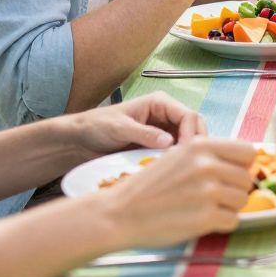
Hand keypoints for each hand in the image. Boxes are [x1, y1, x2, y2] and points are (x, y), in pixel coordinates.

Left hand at [70, 93, 207, 160]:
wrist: (80, 141)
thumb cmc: (97, 126)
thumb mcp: (120, 128)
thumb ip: (144, 134)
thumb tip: (169, 142)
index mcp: (160, 103)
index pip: (189, 116)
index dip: (192, 134)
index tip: (187, 153)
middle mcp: (166, 116)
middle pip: (195, 128)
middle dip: (195, 145)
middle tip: (189, 164)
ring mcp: (164, 132)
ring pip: (188, 143)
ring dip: (187, 155)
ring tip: (180, 170)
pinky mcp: (159, 148)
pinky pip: (176, 154)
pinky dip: (177, 162)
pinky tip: (172, 172)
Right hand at [103, 138, 255, 246]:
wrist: (120, 213)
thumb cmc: (150, 187)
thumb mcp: (178, 156)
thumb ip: (209, 155)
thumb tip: (243, 163)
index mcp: (201, 145)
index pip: (247, 152)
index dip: (241, 165)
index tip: (230, 174)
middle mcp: (207, 165)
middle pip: (246, 179)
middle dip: (234, 189)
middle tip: (212, 197)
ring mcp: (208, 191)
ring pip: (242, 200)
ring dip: (228, 207)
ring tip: (204, 208)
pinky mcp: (206, 217)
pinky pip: (233, 221)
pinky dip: (221, 224)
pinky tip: (201, 221)